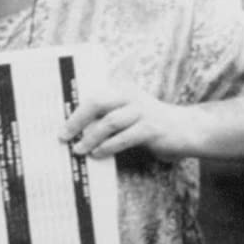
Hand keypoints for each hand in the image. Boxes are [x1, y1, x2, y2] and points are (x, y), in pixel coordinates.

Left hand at [59, 82, 196, 160]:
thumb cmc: (150, 124)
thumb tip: (75, 130)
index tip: (57, 121)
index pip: (92, 95)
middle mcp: (130, 96)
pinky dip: (109, 147)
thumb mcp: (128, 114)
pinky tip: (98, 154)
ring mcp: (142, 111)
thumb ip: (106, 117)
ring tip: (78, 150)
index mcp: (121, 89)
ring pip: (109, 122)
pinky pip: (124, 137)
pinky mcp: (152, 128)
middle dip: (76, 120)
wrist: (186, 129)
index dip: (73, 107)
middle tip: (62, 136)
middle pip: (96, 103)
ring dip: (90, 138)